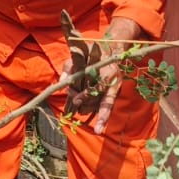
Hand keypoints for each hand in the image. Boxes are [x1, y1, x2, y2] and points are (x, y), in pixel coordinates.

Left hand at [59, 15, 142, 132]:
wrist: (112, 51)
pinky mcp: (114, 94)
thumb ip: (70, 66)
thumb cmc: (94, 51)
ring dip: (89, 108)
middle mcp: (114, 83)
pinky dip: (101, 116)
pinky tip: (98, 127)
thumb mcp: (80, 52)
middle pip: (100, 99)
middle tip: (74, 102)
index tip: (74, 99)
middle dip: (86, 103)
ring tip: (76, 106)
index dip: (85, 95)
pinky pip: (106, 107)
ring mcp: (116, 90)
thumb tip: (62, 81)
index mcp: (108, 72)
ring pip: (102, 105)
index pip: (97, 88)